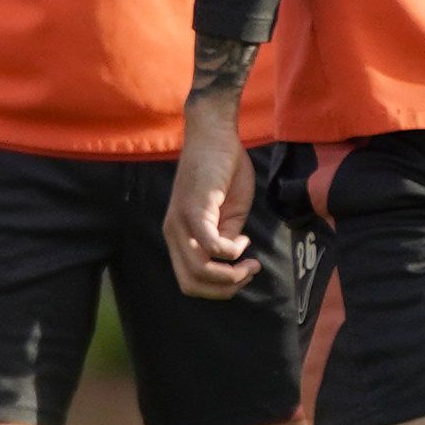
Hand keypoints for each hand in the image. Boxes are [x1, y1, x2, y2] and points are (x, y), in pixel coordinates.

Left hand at [163, 92, 259, 299]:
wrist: (216, 135)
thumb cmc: (223, 171)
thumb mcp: (228, 214)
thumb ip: (226, 238)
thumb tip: (230, 260)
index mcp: (178, 237)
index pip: (189, 282)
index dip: (219, 288)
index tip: (244, 269)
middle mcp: (173, 233)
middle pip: (191, 285)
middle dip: (225, 289)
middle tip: (249, 271)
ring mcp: (180, 222)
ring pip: (199, 271)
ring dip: (231, 274)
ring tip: (250, 260)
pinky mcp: (194, 208)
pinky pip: (209, 246)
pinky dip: (231, 252)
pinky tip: (244, 239)